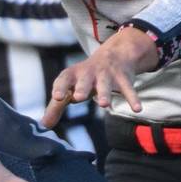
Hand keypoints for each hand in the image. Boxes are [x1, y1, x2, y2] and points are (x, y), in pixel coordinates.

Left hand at [39, 29, 156, 127]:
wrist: (114, 55)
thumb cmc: (85, 78)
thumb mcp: (70, 88)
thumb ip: (56, 107)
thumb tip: (43, 126)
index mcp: (73, 75)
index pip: (63, 79)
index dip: (60, 87)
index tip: (58, 97)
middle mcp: (89, 73)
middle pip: (84, 80)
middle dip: (82, 88)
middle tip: (79, 97)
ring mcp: (107, 74)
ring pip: (105, 83)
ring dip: (104, 93)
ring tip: (103, 105)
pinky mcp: (123, 78)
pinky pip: (128, 88)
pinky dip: (133, 98)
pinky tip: (137, 109)